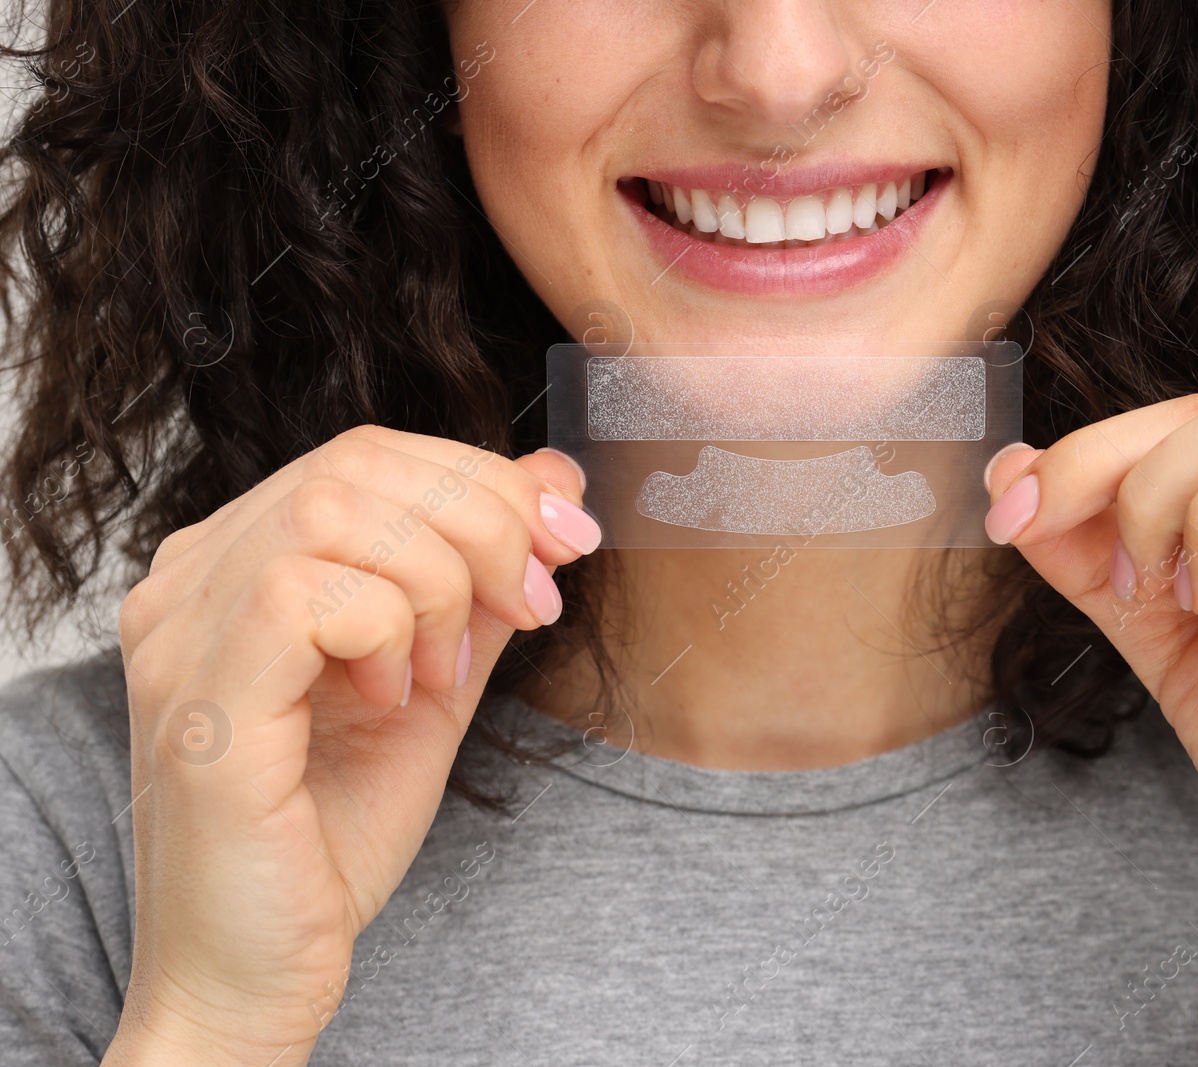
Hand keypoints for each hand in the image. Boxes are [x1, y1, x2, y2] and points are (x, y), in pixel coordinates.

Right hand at [104, 427, 595, 1065]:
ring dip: (436, 583)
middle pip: (358, 464)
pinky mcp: (199, 699)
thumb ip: (484, 580)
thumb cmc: (332, 832)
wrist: (262, 968)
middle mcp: (192, 581)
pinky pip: (304, 593)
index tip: (566, 542)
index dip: (485, 481)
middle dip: (484, 524)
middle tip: (534, 607)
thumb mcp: (438, 681)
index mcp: (240, 563)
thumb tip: (554, 482)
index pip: (368, 454)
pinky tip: (392, 700)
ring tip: (445, 673)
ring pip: (335, 510)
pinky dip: (386, 632)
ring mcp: (181, 634)